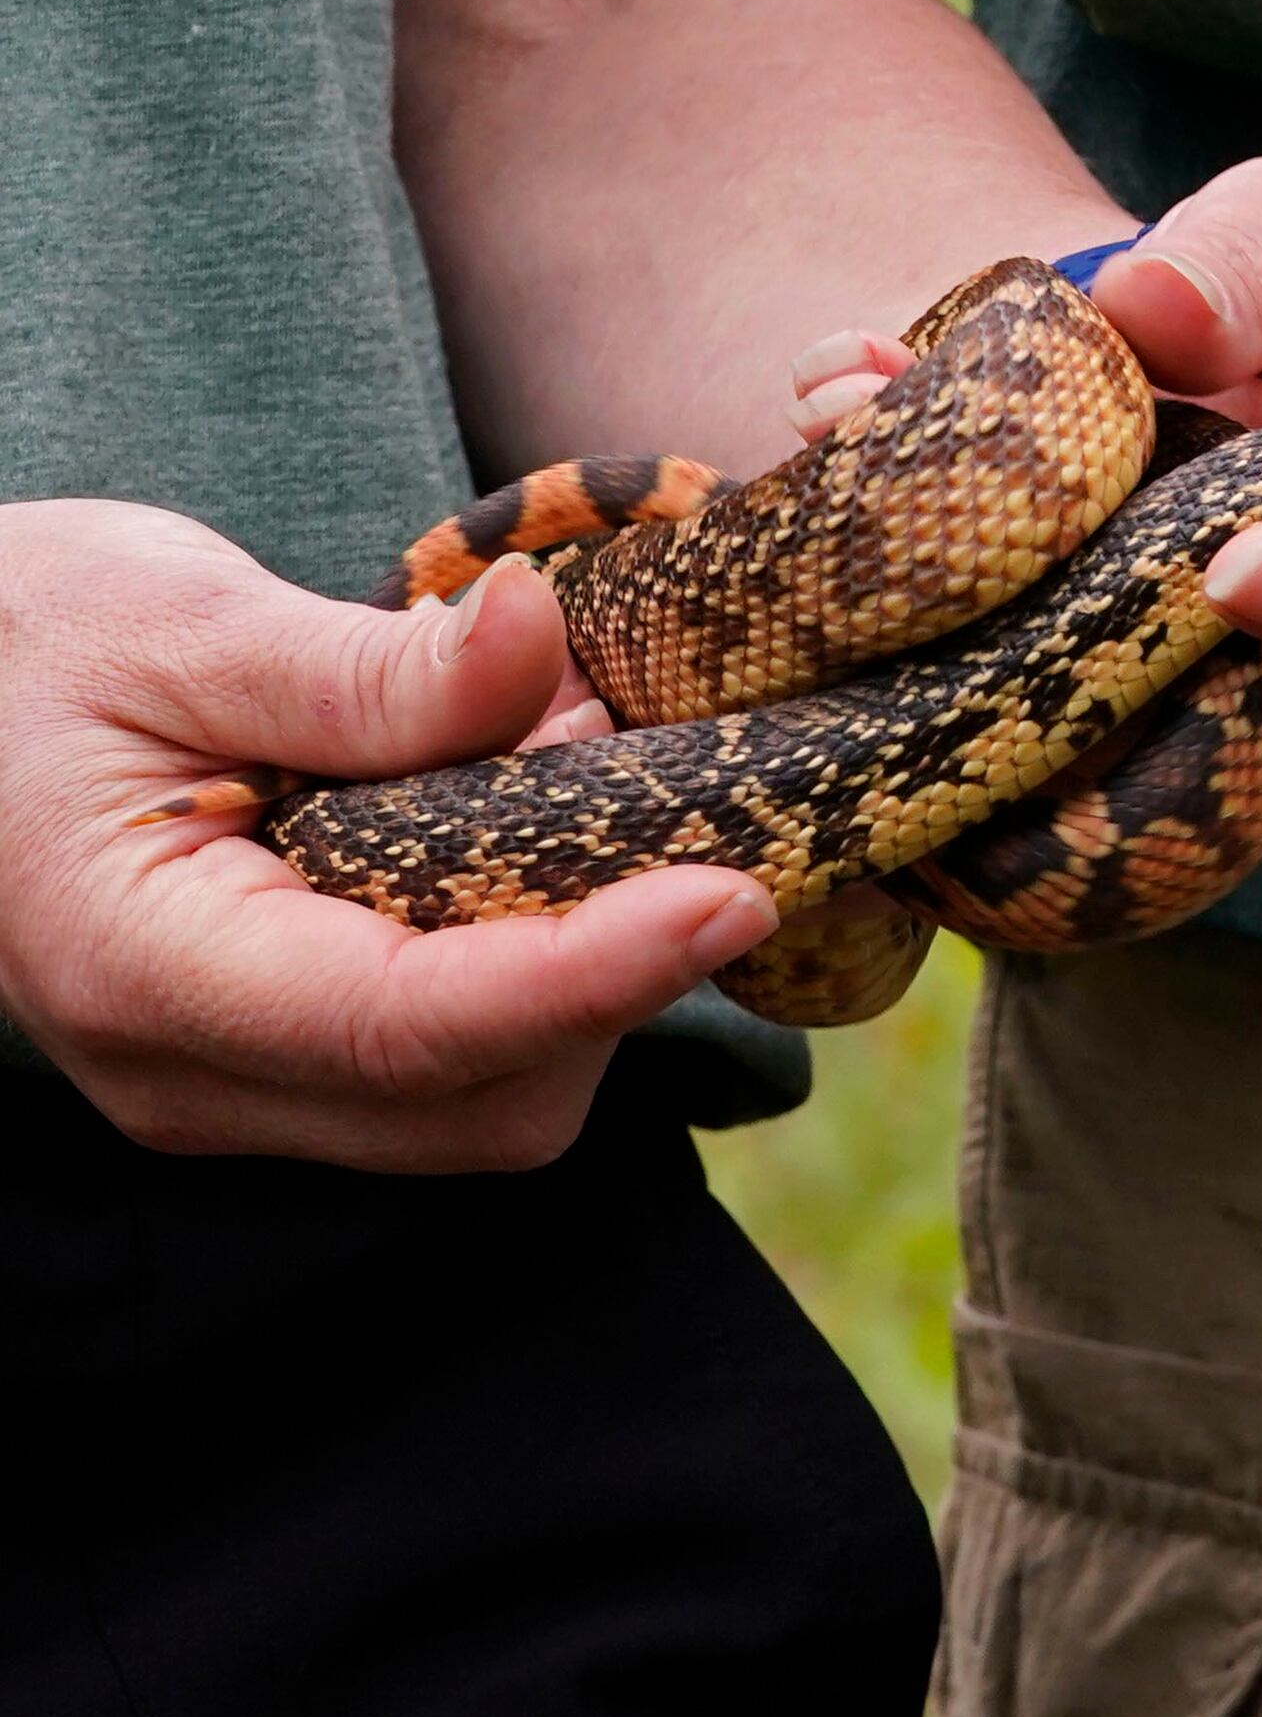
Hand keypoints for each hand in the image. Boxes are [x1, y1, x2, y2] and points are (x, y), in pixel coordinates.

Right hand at [0, 503, 777, 1166]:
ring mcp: (238, 1088)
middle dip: (604, 965)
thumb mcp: (172, 615)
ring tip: (561, 774)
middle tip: (633, 769)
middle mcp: (191, 1074)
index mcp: (142, 967)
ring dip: (583, 966)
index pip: (409, 1026)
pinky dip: (538, 970)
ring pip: (491, 1101)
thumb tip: (542, 638)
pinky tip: (528, 828)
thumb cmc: (22, 637)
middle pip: (482, 1095)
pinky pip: (461, 1066)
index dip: (591, 972)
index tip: (735, 892)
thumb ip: (366, 667)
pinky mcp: (287, 1067)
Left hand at [791, 159, 1261, 791]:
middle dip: (1127, 675)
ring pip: (1091, 780)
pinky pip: (966, 784)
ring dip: (957, 652)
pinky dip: (866, 664)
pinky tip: (784, 529)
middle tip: (1025, 611)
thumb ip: (1254, 255)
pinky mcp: (1036, 793)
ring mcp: (1177, 770)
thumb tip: (1157, 310)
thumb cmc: (1236, 314)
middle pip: (1255, 756)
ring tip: (837, 467)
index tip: (1243, 565)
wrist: (1082, 391)